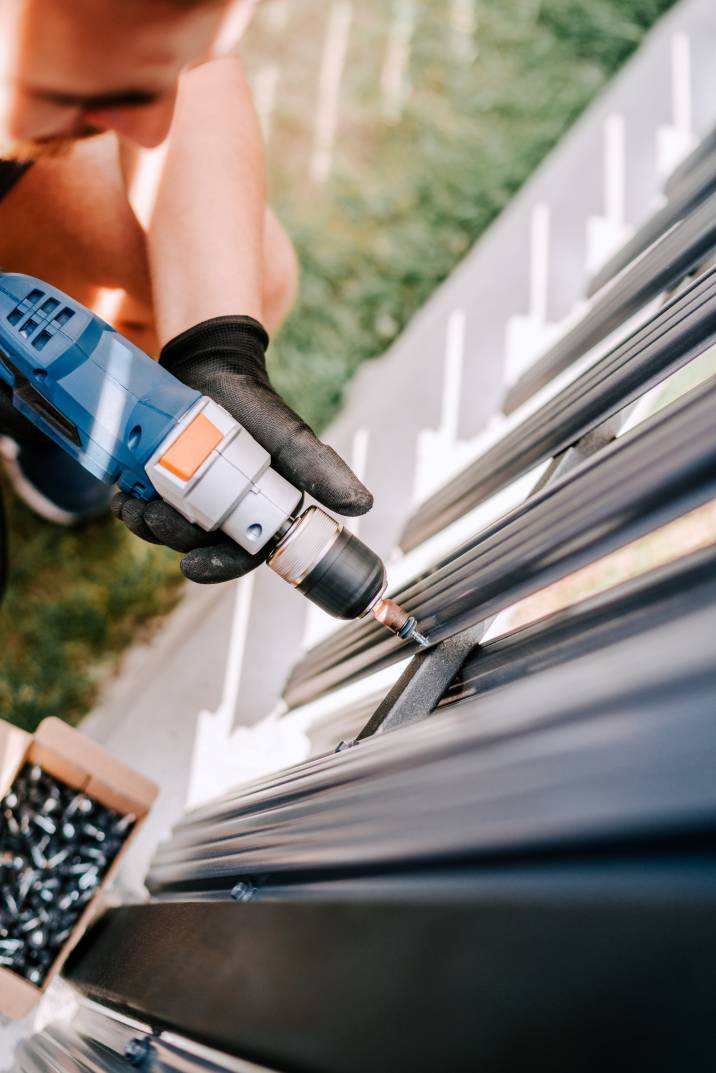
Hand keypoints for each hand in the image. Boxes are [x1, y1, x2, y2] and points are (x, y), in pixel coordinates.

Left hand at [112, 316, 372, 582]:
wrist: (210, 368)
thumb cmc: (256, 406)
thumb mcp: (290, 439)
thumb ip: (321, 471)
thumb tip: (362, 504)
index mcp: (259, 513)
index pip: (241, 554)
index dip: (218, 567)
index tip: (192, 567)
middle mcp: (225, 512)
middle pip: (196, 544)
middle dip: (171, 537)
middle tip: (154, 518)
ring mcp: (190, 498)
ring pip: (165, 530)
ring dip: (145, 524)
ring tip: (134, 506)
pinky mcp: (163, 481)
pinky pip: (142, 507)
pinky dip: (129, 505)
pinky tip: (123, 494)